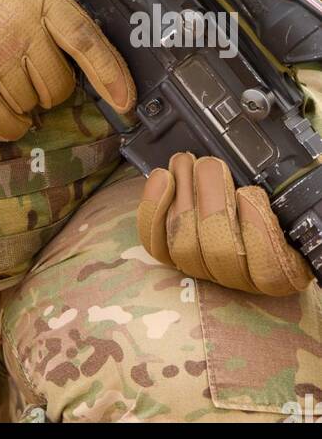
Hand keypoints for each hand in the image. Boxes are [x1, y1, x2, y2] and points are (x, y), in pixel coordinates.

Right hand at [0, 0, 135, 138]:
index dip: (111, 74)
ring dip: (25, 99)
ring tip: (7, 77)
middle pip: (59, 85)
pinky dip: (9, 124)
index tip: (126, 100)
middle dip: (52, 85)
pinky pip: (3, 120)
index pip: (86, 41)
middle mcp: (22, 30)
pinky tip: (5, 112)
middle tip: (32, 70)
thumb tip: (83, 1)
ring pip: (32, 104)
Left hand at [137, 151, 313, 295]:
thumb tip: (262, 187)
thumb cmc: (269, 204)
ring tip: (185, 160)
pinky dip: (154, 208)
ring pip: (185, 245)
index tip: (250, 193)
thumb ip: (279, 200)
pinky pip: (156, 243)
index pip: (270, 269)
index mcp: (281, 270)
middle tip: (209, 163)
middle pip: (220, 250)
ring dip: (182, 194)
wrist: (237, 204)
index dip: (256, 229)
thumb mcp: (285, 203)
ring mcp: (203, 268)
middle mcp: (240, 278)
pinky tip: (162, 177)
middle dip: (210, 198)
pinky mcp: (172, 255)